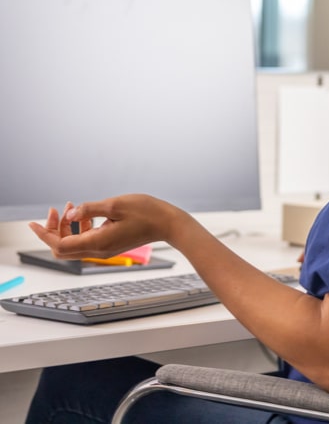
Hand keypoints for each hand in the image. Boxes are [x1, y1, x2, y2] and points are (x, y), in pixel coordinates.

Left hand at [28, 194, 185, 259]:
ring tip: (71, 206)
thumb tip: (71, 211)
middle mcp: (99, 250)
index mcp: (98, 242)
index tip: (33, 222)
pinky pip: (87, 240)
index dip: (44, 233)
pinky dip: (80, 228)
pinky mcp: (111, 244)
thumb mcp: (116, 204)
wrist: (168, 224)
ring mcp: (106, 249)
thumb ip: (90, 208)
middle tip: (54, 210)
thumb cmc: (147, 212)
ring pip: (74, 244)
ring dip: (68, 227)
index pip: (60, 244)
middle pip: (64, 248)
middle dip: (54, 229)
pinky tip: (87, 213)